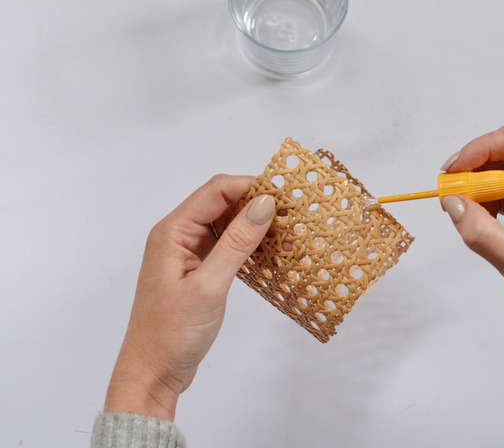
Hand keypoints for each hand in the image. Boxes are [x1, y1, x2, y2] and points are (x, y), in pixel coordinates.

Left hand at [104, 175, 274, 420]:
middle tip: (293, 224)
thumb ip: (236, 242)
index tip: (286, 199)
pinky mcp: (197, 271)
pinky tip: (271, 257)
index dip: (251, 188)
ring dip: (256, 230)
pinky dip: (249, 248)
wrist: (153, 373)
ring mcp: (187, 254)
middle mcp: (178, 236)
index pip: (217, 191)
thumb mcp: (209, 285)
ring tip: (288, 242)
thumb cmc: (172, 333)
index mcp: (172, 232)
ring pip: (227, 226)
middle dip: (258, 209)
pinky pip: (226, 247)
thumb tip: (264, 204)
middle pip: (223, 204)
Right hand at [441, 125, 503, 387]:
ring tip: (455, 202)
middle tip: (448, 182)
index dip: (484, 148)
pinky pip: (501, 190)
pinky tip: (470, 214)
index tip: (455, 168)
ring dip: (476, 179)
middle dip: (476, 161)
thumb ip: (481, 232)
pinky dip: (481, 196)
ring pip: (503, 168)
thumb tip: (451, 201)